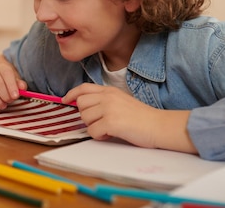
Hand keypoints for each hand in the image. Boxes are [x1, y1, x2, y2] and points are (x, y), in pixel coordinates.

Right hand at [0, 55, 26, 113]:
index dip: (11, 85)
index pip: (6, 73)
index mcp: (1, 68)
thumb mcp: (16, 81)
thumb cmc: (7, 82)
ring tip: (3, 106)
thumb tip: (22, 87)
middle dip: (5, 95)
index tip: (16, 96)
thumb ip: (20, 85)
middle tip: (9, 101)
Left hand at [66, 83, 194, 152]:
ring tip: (109, 128)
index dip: (72, 94)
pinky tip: (112, 134)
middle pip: (81, 105)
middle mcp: (107, 96)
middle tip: (100, 121)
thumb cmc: (142, 117)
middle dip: (87, 116)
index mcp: (110, 90)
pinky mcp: (111, 122)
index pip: (84, 88)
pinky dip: (100, 136)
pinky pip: (93, 131)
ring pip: (85, 119)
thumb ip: (105, 100)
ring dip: (94, 127)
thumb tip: (86, 108)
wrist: (159, 125)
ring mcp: (109, 108)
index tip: (66, 100)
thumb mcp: (122, 101)